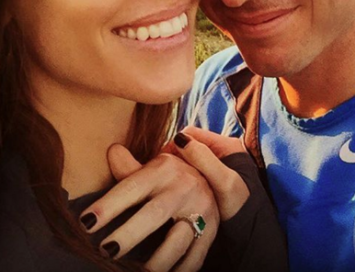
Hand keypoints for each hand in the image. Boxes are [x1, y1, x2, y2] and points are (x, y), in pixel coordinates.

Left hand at [80, 145, 218, 271]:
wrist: (212, 177)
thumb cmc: (169, 178)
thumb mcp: (152, 168)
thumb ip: (129, 167)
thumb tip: (112, 151)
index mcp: (164, 169)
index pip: (133, 186)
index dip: (109, 205)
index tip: (86, 223)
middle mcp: (183, 187)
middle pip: (155, 213)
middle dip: (130, 234)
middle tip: (106, 251)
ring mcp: (199, 209)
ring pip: (178, 239)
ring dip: (157, 260)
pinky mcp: (210, 231)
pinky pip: (195, 256)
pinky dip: (180, 271)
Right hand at [170, 127, 249, 220]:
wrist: (252, 231)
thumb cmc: (242, 207)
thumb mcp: (224, 182)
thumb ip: (204, 159)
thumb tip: (180, 139)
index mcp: (226, 145)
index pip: (191, 133)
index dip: (174, 145)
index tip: (163, 164)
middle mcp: (220, 152)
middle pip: (188, 146)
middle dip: (174, 158)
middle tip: (164, 176)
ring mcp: (215, 166)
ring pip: (187, 161)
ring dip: (177, 170)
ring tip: (170, 185)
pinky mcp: (210, 181)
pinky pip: (190, 174)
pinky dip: (182, 180)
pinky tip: (177, 192)